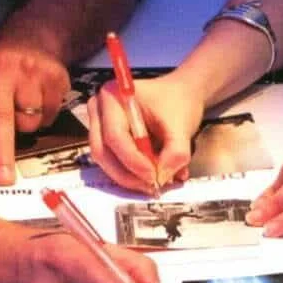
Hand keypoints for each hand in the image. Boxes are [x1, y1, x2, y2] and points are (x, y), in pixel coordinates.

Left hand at [0, 44, 69, 185]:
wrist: (29, 43)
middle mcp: (0, 69)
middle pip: (0, 119)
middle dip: (2, 153)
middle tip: (3, 180)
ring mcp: (30, 71)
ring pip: (30, 119)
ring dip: (28, 128)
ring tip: (24, 115)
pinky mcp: (55, 76)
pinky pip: (50, 113)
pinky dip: (45, 118)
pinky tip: (40, 105)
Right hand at [88, 74, 202, 192]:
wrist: (182, 96)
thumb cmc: (178, 102)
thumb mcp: (182, 126)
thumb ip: (175, 153)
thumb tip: (162, 177)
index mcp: (113, 97)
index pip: (115, 136)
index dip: (133, 160)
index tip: (154, 176)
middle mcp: (99, 110)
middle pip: (103, 151)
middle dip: (127, 174)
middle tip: (152, 186)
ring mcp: (100, 126)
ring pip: (106, 160)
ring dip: (130, 177)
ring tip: (156, 182)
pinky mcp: (107, 140)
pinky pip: (113, 162)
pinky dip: (132, 174)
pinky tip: (153, 176)